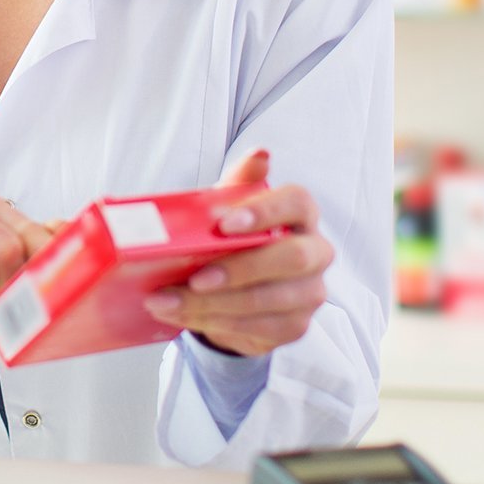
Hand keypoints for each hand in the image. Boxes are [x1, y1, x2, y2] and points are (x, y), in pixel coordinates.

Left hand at [144, 149, 333, 357]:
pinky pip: (258, 329)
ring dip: (212, 305)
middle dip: (238, 270)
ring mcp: (310, 293)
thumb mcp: (230, 209)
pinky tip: (183, 317)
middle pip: (291, 258)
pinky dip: (214, 324)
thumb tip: (261, 154)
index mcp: (301, 215)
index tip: (224, 224)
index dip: (264, 212)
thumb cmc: (234, 240)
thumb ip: (241, 183)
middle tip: (194, 279)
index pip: (297, 203)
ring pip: (268, 300)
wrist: (237, 291)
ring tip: (167, 302)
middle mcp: (316, 252)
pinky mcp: (296, 326)